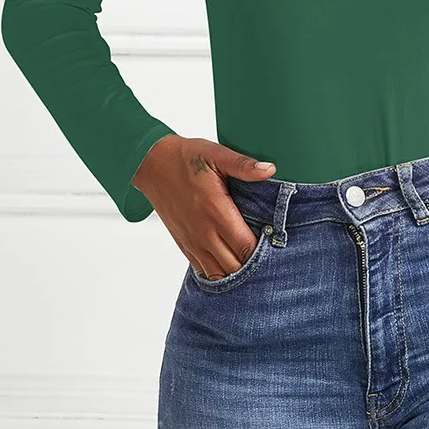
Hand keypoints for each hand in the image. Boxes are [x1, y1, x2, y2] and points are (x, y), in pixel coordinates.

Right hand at [131, 134, 276, 279]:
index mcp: (216, 211)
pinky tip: (232, 264)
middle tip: (269, 253)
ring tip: (252, 260)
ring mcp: (192, 241)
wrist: (151, 164)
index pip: (246, 246)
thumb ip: (243, 165)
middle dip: (254, 264)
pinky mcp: (184, 245)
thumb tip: (269, 169)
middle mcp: (204, 232)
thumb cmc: (185, 158)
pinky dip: (220, 273)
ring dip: (237, 271)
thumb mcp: (216, 154)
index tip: (276, 242)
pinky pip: (204, 271)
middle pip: (236, 266)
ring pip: (220, 274)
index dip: (265, 250)